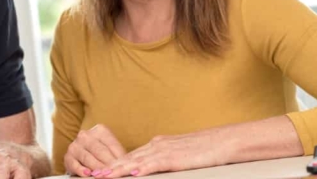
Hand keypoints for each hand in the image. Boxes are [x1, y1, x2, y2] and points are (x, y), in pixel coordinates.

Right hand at [64, 124, 126, 176]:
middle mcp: (85, 135)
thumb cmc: (102, 153)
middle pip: (100, 151)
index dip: (119, 157)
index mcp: (99, 130)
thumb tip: (130, 164)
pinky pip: (74, 164)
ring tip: (103, 175)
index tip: (125, 167)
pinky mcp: (67, 157)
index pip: (111, 145)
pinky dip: (81, 170)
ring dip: (96, 168)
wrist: (83, 154)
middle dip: (108, 164)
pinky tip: (87, 174)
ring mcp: (75, 145)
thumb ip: (118, 155)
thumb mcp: (111, 150)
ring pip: (88, 158)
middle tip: (115, 172)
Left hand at [104, 132, 227, 177]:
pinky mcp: (175, 157)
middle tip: (91, 174)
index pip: (129, 157)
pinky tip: (132, 174)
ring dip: (117, 170)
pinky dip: (141, 169)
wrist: (225, 141)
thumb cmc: (205, 150)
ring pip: (135, 161)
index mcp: (157, 145)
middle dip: (108, 167)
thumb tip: (152, 169)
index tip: (98, 171)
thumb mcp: (179, 155)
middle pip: (127, 158)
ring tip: (102, 176)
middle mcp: (156, 145)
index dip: (112, 165)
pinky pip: (154, 164)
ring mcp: (165, 150)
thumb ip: (165, 160)